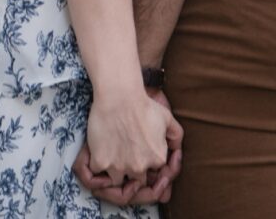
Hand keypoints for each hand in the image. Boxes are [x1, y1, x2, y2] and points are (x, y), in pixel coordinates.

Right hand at [72, 89, 180, 206]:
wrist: (119, 96)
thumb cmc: (143, 105)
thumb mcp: (167, 119)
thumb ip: (176, 136)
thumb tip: (176, 150)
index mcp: (157, 159)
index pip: (154, 172)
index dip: (147, 162)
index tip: (140, 151)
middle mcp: (139, 167)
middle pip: (136, 179)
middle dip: (132, 168)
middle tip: (126, 151)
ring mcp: (119, 167)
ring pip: (117, 180)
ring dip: (115, 169)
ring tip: (114, 152)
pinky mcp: (100, 163)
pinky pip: (98, 173)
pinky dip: (99, 163)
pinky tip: (102, 150)